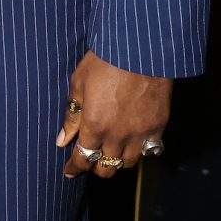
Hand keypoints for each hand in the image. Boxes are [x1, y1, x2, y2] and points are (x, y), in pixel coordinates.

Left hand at [57, 51, 171, 179]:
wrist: (141, 49)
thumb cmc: (105, 60)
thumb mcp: (79, 82)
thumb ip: (72, 115)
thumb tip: (62, 140)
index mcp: (94, 125)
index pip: (83, 159)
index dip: (74, 167)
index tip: (69, 171)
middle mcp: (117, 135)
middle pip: (105, 168)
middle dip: (94, 167)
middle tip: (89, 160)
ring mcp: (140, 133)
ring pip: (127, 163)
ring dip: (117, 160)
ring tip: (111, 151)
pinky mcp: (158, 126)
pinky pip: (149, 150)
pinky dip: (139, 151)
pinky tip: (133, 143)